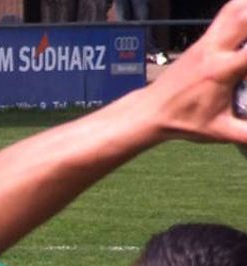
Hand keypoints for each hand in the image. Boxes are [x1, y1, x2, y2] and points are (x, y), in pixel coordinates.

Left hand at [142, 0, 246, 142]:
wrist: (150, 112)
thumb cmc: (183, 121)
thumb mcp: (219, 132)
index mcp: (220, 71)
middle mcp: (213, 51)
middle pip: (243, 16)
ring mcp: (205, 42)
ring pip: (233, 9)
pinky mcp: (201, 41)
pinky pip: (225, 14)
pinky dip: (242, 9)